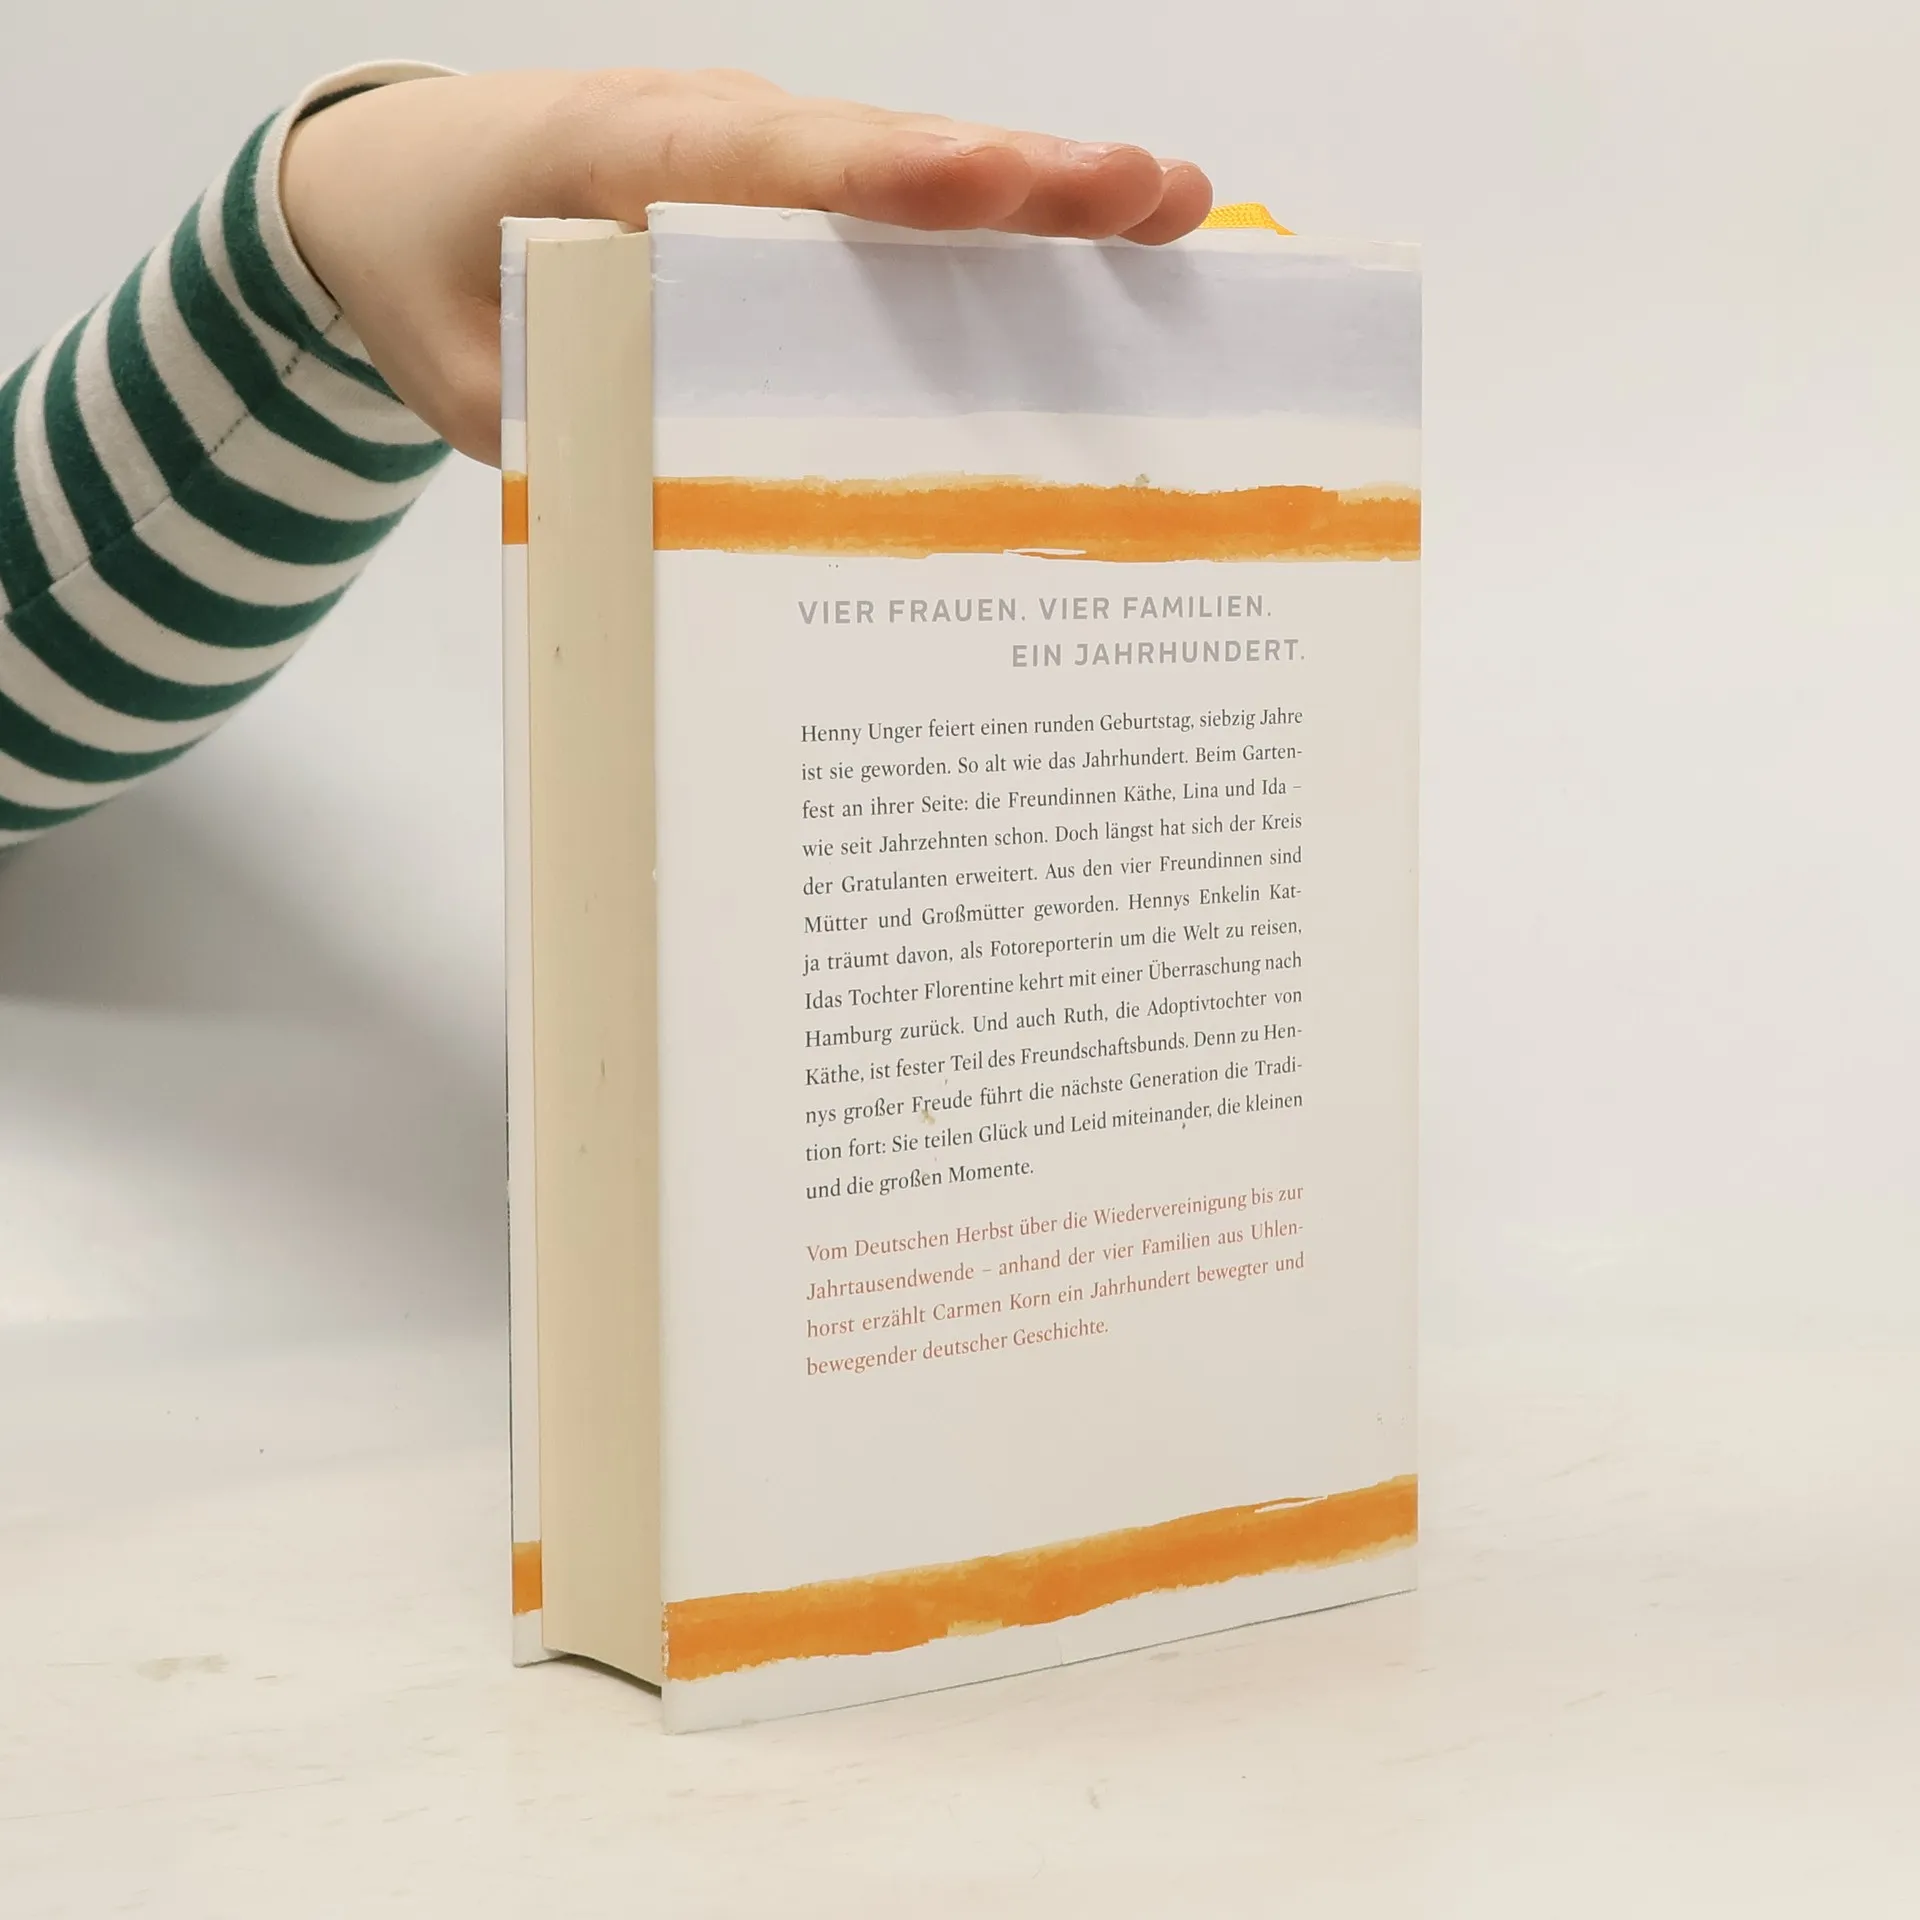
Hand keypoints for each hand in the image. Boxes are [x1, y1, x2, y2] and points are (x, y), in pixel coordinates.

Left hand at [281, 69, 1212, 463]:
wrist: (386, 181)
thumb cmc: (426, 270)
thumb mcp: (472, 379)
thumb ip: (572, 423)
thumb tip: (705, 507)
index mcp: (620, 155)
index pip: (774, 160)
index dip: (892, 175)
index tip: (1000, 181)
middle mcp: (713, 135)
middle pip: (883, 153)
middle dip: (1025, 177)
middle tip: (1157, 195)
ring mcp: (759, 157)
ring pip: (908, 171)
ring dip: (1038, 194)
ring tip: (1171, 214)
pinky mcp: (780, 197)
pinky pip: (891, 208)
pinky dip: (989, 228)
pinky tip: (1089, 256)